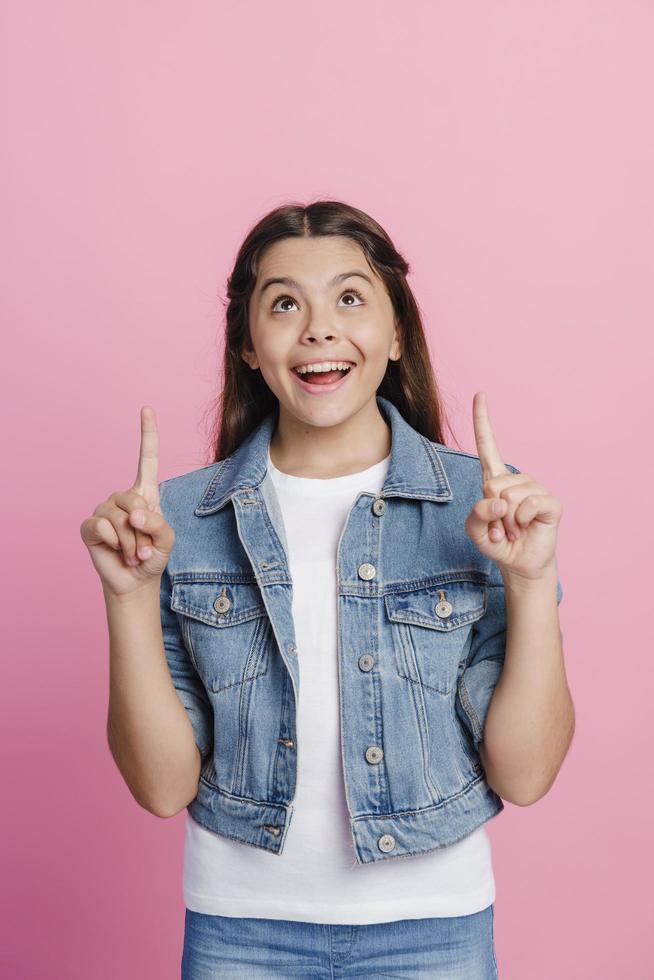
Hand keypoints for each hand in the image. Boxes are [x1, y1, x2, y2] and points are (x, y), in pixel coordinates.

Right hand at [79, 406, 174, 596]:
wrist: (136, 582)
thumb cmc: (153, 555)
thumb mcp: (167, 539)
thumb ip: (157, 523)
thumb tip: (132, 514)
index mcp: (145, 493)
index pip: (146, 458)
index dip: (147, 434)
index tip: (147, 408)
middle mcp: (122, 497)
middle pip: (134, 499)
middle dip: (143, 529)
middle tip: (146, 549)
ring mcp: (103, 510)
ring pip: (119, 518)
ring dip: (131, 542)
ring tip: (134, 554)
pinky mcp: (90, 526)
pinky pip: (102, 527)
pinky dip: (114, 543)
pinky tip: (116, 552)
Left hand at [464, 391, 561, 581]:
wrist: (519, 563)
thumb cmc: (497, 542)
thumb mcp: (475, 530)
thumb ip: (476, 515)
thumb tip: (499, 501)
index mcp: (495, 478)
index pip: (487, 444)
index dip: (483, 420)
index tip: (480, 393)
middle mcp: (515, 479)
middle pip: (491, 483)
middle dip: (490, 512)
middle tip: (499, 526)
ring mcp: (535, 488)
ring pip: (509, 496)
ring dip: (506, 522)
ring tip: (512, 529)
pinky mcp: (550, 502)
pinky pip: (529, 504)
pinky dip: (521, 521)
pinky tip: (525, 528)